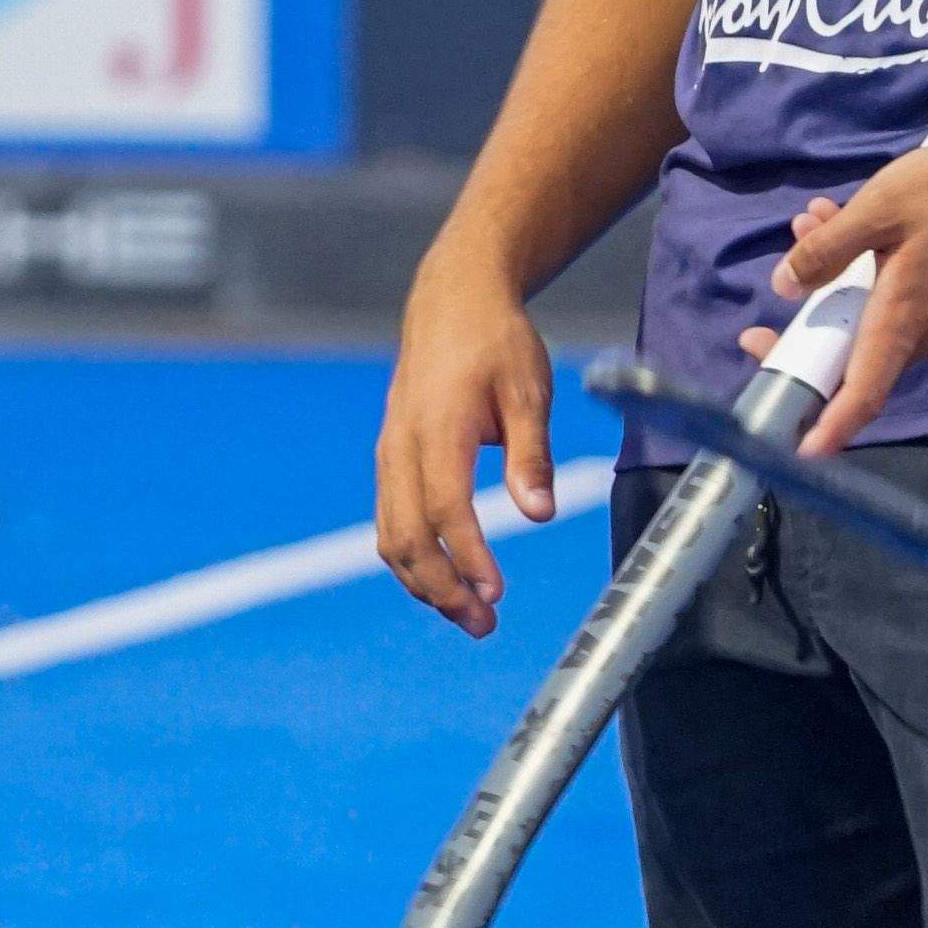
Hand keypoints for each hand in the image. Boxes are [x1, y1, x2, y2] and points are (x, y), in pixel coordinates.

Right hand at [376, 254, 553, 638]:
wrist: (452, 302)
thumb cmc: (496, 343)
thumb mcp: (528, 390)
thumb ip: (530, 454)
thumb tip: (537, 514)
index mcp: (436, 426)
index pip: (446, 508)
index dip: (469, 556)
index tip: (496, 594)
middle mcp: (401, 446)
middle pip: (407, 537)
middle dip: (442, 588)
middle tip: (485, 625)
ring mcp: (389, 455)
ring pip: (391, 537)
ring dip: (425, 583)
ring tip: (470, 615)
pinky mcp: (391, 461)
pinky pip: (392, 523)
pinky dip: (415, 560)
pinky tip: (450, 581)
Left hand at [748, 123, 927, 449]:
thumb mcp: (880, 205)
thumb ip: (828, 249)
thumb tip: (783, 288)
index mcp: (906, 316)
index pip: (865, 391)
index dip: (831, 428)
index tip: (797, 452)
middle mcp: (926, 333)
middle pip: (855, 362)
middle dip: (803, 341)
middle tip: (755, 331)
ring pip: (871, 326)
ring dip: (831, 289)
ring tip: (813, 223)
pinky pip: (894, 308)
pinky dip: (863, 278)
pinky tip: (848, 224)